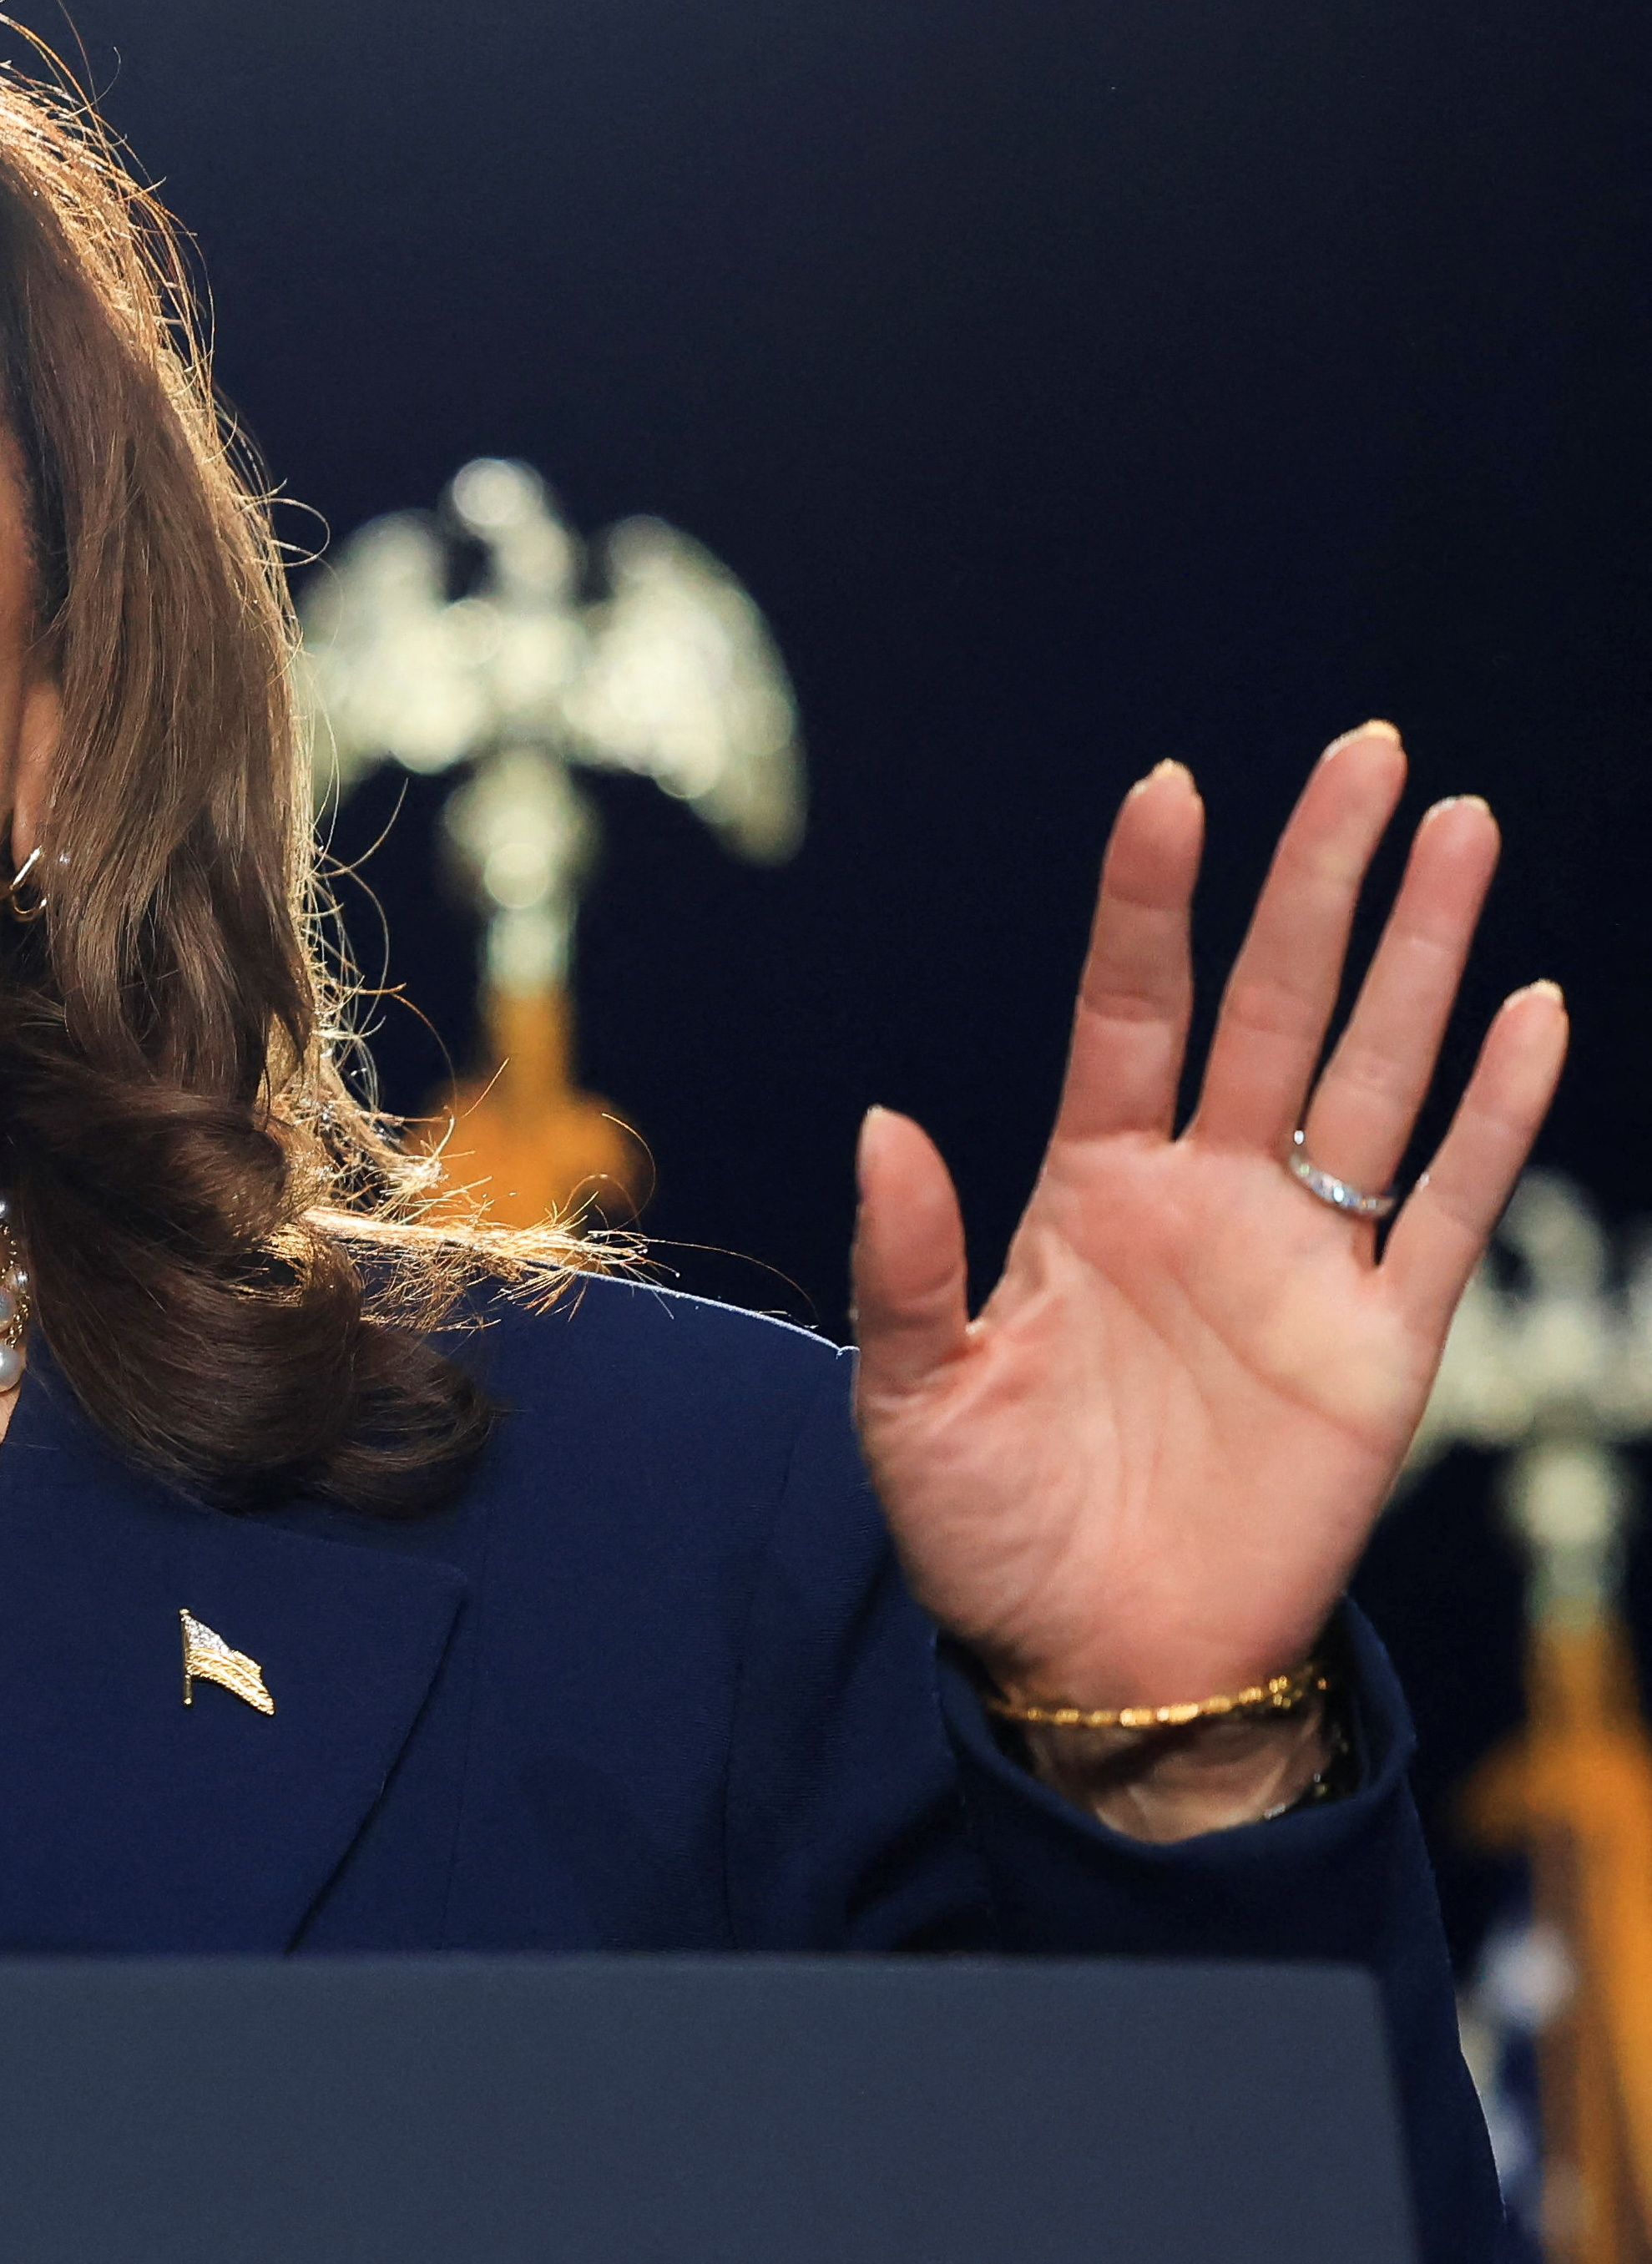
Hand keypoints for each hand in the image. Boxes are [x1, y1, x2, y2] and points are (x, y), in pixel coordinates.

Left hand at [850, 725, 1567, 1837]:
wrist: (1098, 1666)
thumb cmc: (989, 1530)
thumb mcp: (913, 1395)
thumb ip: (906, 1262)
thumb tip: (885, 1123)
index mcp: (1088, 1191)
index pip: (1129, 1012)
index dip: (1151, 903)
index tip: (1171, 788)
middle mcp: (1205, 1200)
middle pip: (1272, 1005)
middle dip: (1319, 880)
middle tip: (1367, 752)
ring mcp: (1300, 1263)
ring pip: (1374, 1073)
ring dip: (1421, 956)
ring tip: (1461, 827)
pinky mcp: (1381, 1346)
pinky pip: (1445, 1211)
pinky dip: (1495, 1116)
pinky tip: (1533, 1012)